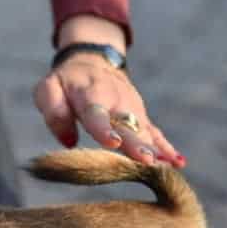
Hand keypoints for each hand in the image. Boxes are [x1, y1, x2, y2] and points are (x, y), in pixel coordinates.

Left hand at [34, 54, 182, 166]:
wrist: (92, 61)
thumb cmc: (66, 82)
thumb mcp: (48, 89)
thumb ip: (54, 112)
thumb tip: (68, 142)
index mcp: (91, 94)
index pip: (97, 113)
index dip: (104, 128)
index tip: (113, 142)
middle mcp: (117, 101)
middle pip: (128, 124)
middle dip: (137, 143)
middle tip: (146, 161)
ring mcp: (132, 109)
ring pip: (144, 130)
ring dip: (155, 149)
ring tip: (166, 167)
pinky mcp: (141, 116)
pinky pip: (155, 132)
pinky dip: (166, 147)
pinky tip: (178, 163)